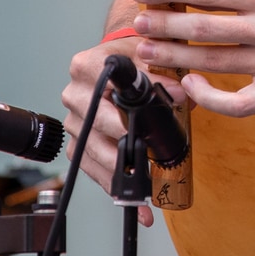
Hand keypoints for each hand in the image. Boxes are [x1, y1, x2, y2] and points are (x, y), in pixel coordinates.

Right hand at [61, 42, 185, 224]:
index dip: (123, 106)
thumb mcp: (151, 52)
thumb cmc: (135, 56)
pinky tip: (137, 203)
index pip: (101, 87)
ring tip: (143, 188)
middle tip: (143, 160)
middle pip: (96, 125)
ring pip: (93, 152)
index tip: (136, 126)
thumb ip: (164, 70)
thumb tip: (179, 92)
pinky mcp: (79, 144)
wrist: (122, 61)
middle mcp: (75, 95)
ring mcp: (75, 122)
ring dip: (120, 173)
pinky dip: (116, 187)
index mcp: (87, 67)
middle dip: (123, 144)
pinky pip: (94, 169)